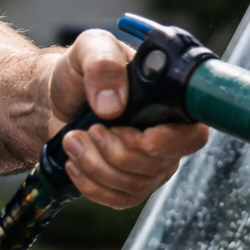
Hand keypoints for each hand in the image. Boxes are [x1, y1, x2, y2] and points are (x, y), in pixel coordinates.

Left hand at [48, 29, 208, 208]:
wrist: (56, 96)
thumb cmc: (80, 72)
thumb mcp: (90, 49)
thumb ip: (104, 64)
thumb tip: (113, 106)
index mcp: (172, 104)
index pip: (193, 136)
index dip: (166, 142)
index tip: (132, 133)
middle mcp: (170, 139)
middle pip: (158, 166)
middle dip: (116, 152)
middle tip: (91, 128)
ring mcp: (152, 165)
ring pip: (136, 185)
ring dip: (97, 165)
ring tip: (75, 139)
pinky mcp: (130, 184)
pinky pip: (120, 200)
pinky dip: (92, 185)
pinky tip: (76, 162)